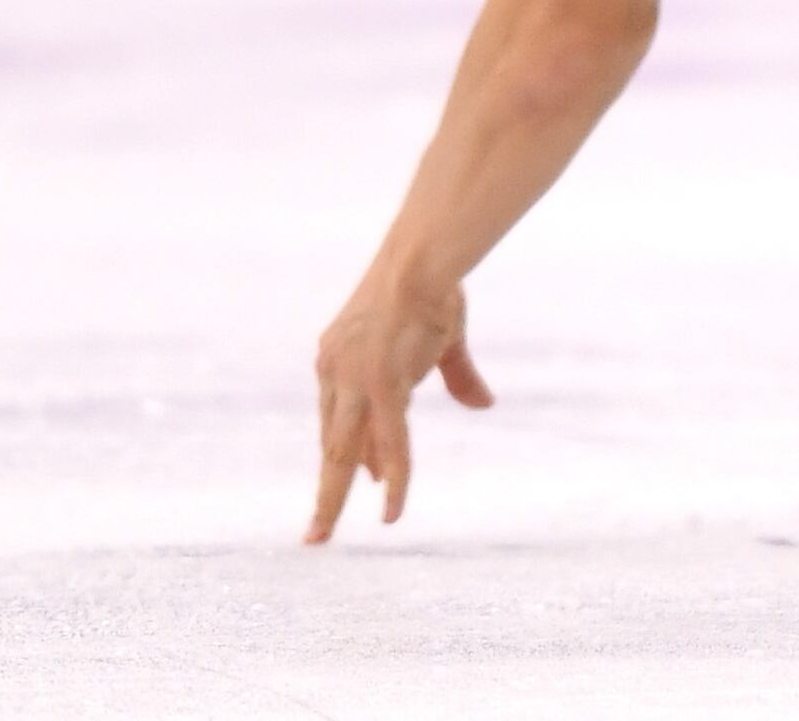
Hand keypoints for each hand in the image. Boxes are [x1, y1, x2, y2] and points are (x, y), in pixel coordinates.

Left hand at [308, 269, 493, 541]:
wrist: (422, 258)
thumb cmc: (431, 285)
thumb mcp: (440, 339)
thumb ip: (456, 376)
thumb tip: (483, 406)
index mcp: (337, 355)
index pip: (337, 418)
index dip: (348, 453)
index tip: (361, 480)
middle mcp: (335, 371)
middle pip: (330, 444)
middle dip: (326, 489)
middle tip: (315, 533)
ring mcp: (354, 381)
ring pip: (339, 455)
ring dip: (331, 500)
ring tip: (320, 538)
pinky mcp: (381, 386)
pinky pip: (389, 446)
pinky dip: (392, 482)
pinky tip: (390, 514)